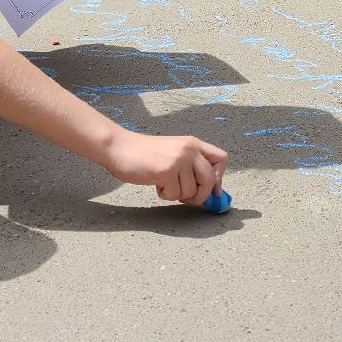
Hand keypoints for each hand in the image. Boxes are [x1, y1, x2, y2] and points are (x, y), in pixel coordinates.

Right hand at [105, 130, 228, 204]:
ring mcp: (179, 160)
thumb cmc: (144, 154)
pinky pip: (174, 194)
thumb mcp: (173, 152)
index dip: (219, 178)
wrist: (119, 148)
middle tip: (187, 198)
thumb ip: (191, 165)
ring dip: (177, 194)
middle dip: (200, 195)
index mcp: (193, 143)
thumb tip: (212, 190)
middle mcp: (189, 149)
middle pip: (210, 180)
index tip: (213, 191)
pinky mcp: (166, 171)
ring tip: (163, 183)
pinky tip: (155, 183)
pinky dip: (165, 194)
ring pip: (191, 191)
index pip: (222, 159)